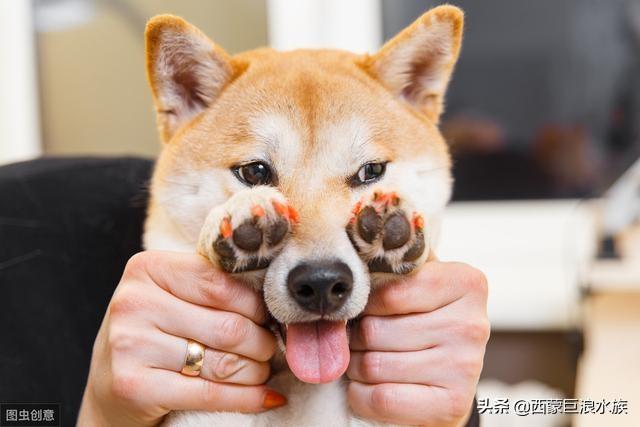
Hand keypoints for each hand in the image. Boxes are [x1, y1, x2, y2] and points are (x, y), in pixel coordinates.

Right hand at [78, 251, 284, 426]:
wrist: (108, 384)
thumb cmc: (154, 331)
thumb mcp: (172, 295)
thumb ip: (211, 286)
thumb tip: (274, 296)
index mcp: (147, 268)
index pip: (221, 284)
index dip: (256, 305)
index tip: (269, 317)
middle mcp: (134, 302)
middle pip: (228, 326)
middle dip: (261, 342)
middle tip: (268, 349)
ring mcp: (129, 345)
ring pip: (224, 362)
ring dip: (256, 371)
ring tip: (261, 371)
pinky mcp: (133, 386)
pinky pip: (210, 394)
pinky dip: (247, 398)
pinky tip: (265, 397)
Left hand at [347, 261, 488, 425]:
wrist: (447, 378)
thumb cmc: (421, 320)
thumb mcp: (414, 283)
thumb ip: (391, 265)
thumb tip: (351, 252)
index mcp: (466, 282)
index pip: (389, 290)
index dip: (364, 302)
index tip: (365, 308)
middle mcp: (472, 324)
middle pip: (375, 330)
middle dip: (355, 338)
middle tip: (359, 339)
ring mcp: (466, 366)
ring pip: (374, 365)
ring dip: (356, 367)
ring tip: (366, 360)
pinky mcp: (453, 404)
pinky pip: (381, 399)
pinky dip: (361, 395)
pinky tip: (368, 386)